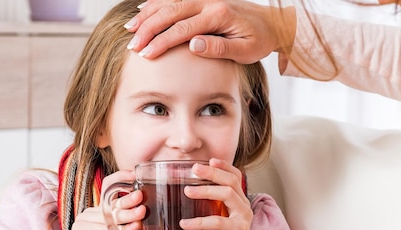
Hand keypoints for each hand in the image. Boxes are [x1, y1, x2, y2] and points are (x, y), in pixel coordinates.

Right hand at [69, 170, 145, 229]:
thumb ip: (137, 224)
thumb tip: (157, 213)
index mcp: (103, 209)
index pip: (110, 186)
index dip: (122, 178)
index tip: (137, 176)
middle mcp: (93, 211)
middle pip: (112, 199)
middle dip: (129, 198)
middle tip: (142, 197)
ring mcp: (85, 219)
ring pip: (109, 214)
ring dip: (126, 215)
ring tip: (141, 215)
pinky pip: (102, 227)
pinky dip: (117, 229)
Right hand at [126, 0, 295, 62]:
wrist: (271, 23)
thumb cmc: (258, 40)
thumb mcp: (245, 51)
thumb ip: (220, 48)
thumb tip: (193, 45)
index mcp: (218, 16)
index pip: (183, 29)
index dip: (162, 41)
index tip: (146, 54)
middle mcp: (209, 2)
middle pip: (171, 12)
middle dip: (148, 28)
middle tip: (132, 45)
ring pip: (169, 2)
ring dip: (147, 15)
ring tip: (130, 29)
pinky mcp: (202, 0)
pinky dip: (156, 5)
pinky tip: (142, 12)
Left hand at [184, 159, 252, 229]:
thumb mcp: (212, 219)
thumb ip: (204, 207)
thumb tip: (180, 194)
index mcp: (237, 201)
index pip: (235, 176)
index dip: (223, 166)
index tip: (209, 159)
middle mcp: (243, 206)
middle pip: (231, 180)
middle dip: (212, 172)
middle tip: (193, 169)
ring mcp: (243, 217)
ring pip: (227, 194)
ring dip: (206, 190)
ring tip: (186, 191)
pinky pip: (219, 221)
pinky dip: (199, 221)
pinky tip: (184, 223)